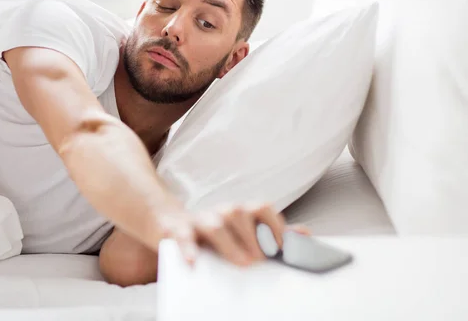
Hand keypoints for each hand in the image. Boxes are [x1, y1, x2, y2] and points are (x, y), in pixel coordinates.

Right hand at [156, 203, 309, 265]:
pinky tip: (194, 263)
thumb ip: (271, 233)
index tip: (284, 247)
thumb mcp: (242, 231)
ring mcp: (199, 220)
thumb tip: (304, 233)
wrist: (166, 221)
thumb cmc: (211, 231)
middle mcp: (220, 212)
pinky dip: (189, 250)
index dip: (275, 225)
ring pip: (216, 224)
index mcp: (239, 211)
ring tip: (243, 264)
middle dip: (254, 237)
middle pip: (239, 213)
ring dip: (231, 244)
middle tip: (263, 261)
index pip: (261, 208)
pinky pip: (183, 239)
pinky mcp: (176, 231)